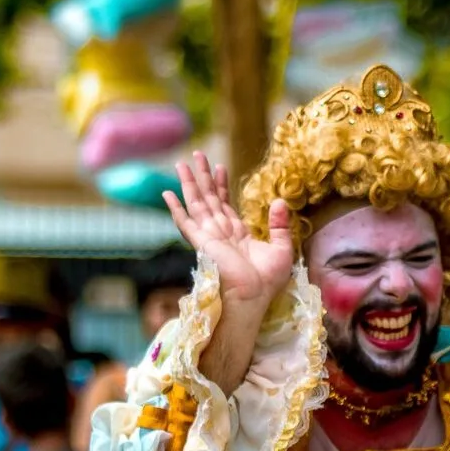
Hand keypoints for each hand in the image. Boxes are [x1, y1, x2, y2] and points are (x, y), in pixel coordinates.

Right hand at [163, 151, 294, 304]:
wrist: (254, 296)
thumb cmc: (268, 280)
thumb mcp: (282, 248)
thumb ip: (279, 224)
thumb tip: (280, 200)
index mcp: (237, 234)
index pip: (225, 204)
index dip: (222, 185)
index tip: (219, 167)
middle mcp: (221, 233)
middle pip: (208, 199)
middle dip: (203, 176)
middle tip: (197, 154)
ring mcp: (209, 237)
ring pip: (197, 204)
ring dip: (190, 183)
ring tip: (183, 163)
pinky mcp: (202, 242)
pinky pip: (185, 222)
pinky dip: (175, 208)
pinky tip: (167, 194)